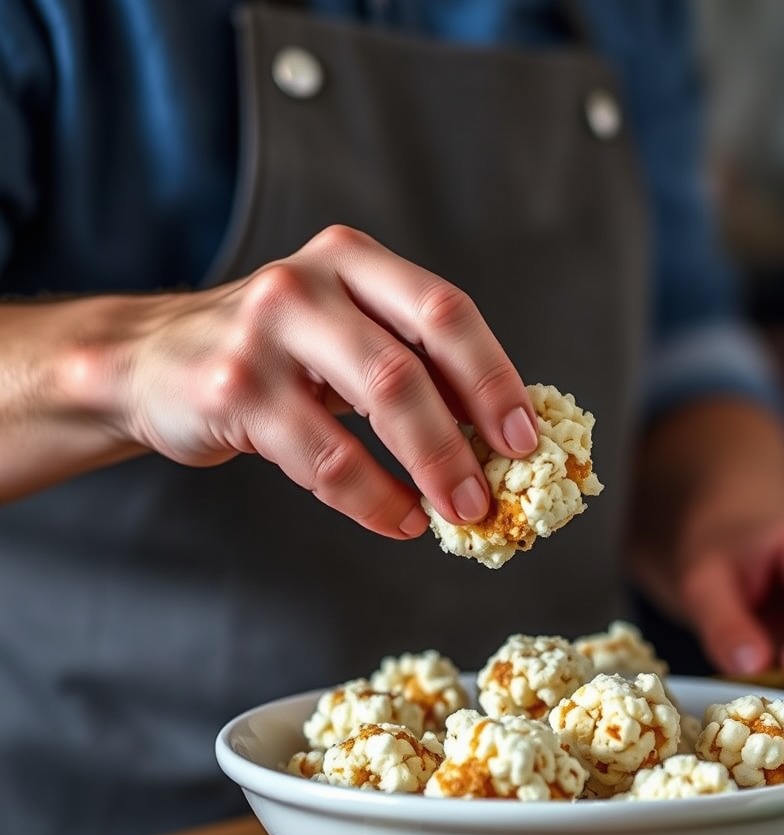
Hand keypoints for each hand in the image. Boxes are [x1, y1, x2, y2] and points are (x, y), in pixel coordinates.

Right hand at [89, 226, 537, 537]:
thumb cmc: (275, 354)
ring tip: (456, 514)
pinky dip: (372, 498)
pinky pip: (324, 457)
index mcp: (355, 262)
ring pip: (376, 403)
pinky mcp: (233, 388)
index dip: (494, 377)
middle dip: (463, 439)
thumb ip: (410, 365)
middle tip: (492, 494)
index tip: (525, 439)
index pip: (446, 312)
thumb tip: (496, 434)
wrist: (152, 360)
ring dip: (429, 470)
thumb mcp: (342, 335)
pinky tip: (397, 518)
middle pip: (413, 362)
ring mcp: (266, 331)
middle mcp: (311, 282)